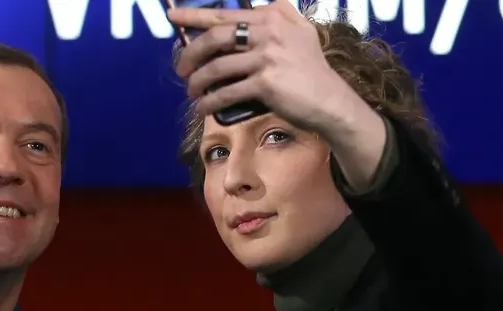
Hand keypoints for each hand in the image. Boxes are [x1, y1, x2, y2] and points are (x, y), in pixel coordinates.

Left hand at [169, 1, 356, 133]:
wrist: (330, 101)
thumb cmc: (311, 69)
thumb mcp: (301, 31)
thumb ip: (279, 15)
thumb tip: (253, 8)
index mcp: (273, 16)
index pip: (224, 14)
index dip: (194, 15)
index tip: (172, 16)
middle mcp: (269, 31)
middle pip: (215, 38)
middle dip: (190, 53)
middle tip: (180, 68)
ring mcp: (267, 57)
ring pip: (217, 67)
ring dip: (197, 81)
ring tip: (191, 90)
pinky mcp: (266, 83)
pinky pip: (227, 92)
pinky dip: (210, 102)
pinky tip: (203, 108)